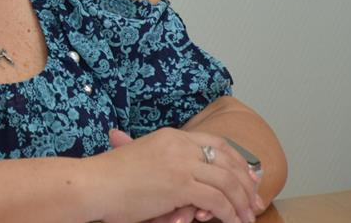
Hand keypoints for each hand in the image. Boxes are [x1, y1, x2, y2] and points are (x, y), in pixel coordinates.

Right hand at [97, 127, 260, 222]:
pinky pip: (217, 200)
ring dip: (241, 203)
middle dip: (247, 184)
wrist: (94, 184)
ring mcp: (181, 163)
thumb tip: (181, 176)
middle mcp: (179, 145)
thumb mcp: (140, 157)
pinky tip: (231, 222)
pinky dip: (229, 213)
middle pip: (228, 161)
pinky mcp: (180, 184)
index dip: (238, 161)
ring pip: (227, 181)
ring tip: (247, 218)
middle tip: (255, 203)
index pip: (217, 143)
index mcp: (172, 136)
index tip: (248, 179)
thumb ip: (163, 160)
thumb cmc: (111, 177)